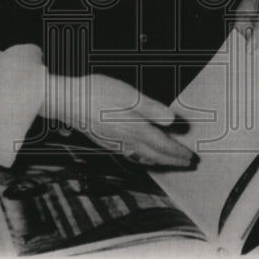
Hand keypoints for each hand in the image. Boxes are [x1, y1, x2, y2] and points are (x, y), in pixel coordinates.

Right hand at [40, 73, 194, 168]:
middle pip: (155, 155)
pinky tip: (139, 156)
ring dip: (158, 162)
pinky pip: (129, 155)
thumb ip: (151, 108)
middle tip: (187, 165)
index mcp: (136, 128)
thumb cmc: (95, 93)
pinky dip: (141, 159)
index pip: (163, 144)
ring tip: (168, 163)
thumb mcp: (128, 94)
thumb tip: (172, 120)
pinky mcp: (106, 140)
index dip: (179, 152)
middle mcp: (127, 139)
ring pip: (142, 157)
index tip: (191, 157)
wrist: (67, 101)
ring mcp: (116, 142)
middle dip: (173, 161)